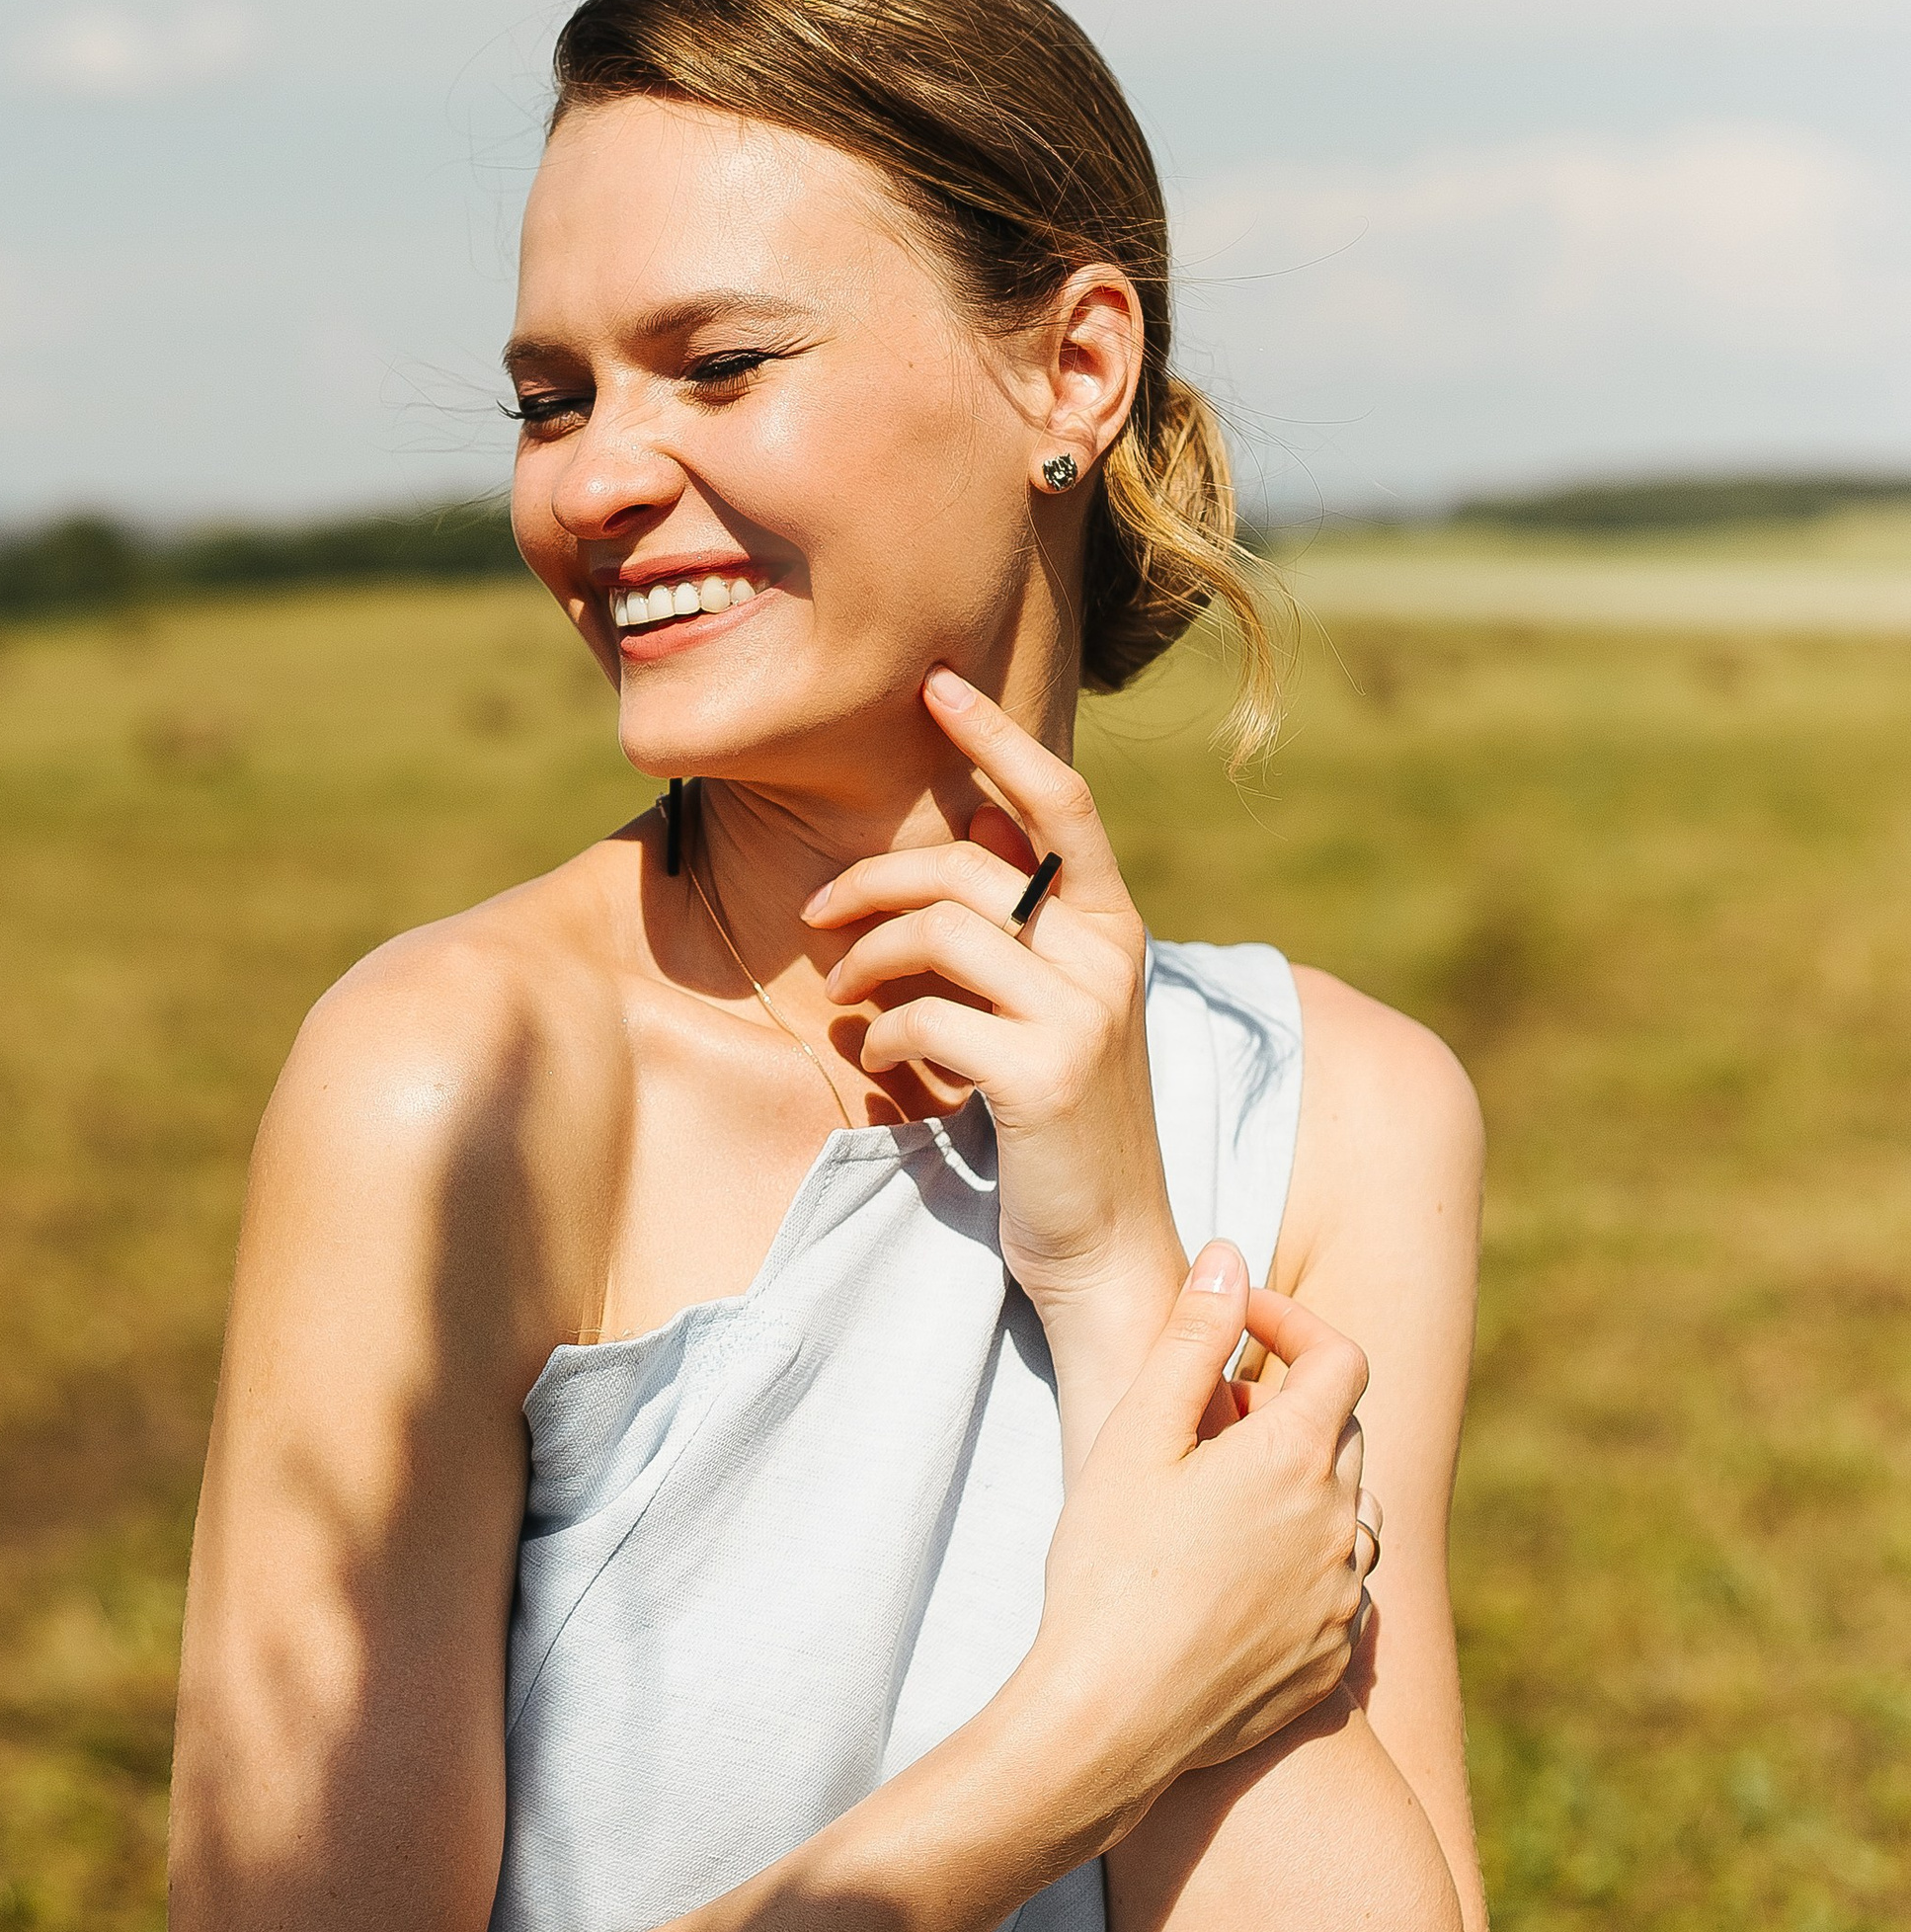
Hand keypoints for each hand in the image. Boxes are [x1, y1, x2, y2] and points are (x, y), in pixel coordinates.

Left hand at [802, 666, 1178, 1338]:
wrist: (1107, 1245)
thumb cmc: (1060, 1119)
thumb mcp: (1054, 1004)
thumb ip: (1023, 921)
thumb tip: (973, 824)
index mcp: (1116, 927)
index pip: (1063, 802)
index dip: (999, 737)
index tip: (934, 686)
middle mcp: (1111, 957)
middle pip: (967, 867)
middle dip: (872, 880)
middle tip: (816, 913)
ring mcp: (1083, 1015)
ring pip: (940, 931)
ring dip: (866, 956)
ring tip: (842, 993)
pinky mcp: (1043, 1074)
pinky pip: (927, 1014)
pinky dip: (884, 1031)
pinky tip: (880, 1057)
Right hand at [1014, 1249, 1377, 1820]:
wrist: (1109, 1723)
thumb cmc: (1111, 1570)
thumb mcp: (1138, 1435)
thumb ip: (1191, 1337)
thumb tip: (1229, 1257)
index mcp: (1299, 1457)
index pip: (1342, 1357)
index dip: (1292, 1323)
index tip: (1237, 1326)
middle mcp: (1344, 1526)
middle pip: (1341, 1434)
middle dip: (1282, 1409)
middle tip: (1200, 1425)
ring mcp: (1343, 1601)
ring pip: (1349, 1514)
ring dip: (1301, 1490)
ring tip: (1219, 1504)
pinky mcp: (1330, 1664)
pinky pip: (1338, 1591)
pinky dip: (1301, 1566)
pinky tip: (1229, 1582)